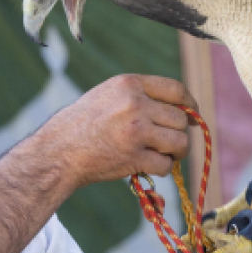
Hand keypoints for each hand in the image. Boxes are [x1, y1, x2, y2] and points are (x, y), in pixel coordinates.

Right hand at [31, 74, 196, 188]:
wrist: (58, 151)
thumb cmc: (82, 123)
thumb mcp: (108, 95)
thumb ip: (140, 95)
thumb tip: (179, 109)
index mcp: (129, 84)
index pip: (175, 89)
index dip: (190, 104)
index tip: (192, 115)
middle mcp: (135, 104)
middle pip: (180, 119)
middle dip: (180, 133)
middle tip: (170, 143)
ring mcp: (136, 130)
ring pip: (179, 142)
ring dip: (176, 153)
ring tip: (163, 155)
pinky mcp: (134, 156)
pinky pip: (165, 165)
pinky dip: (161, 168)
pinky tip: (147, 166)